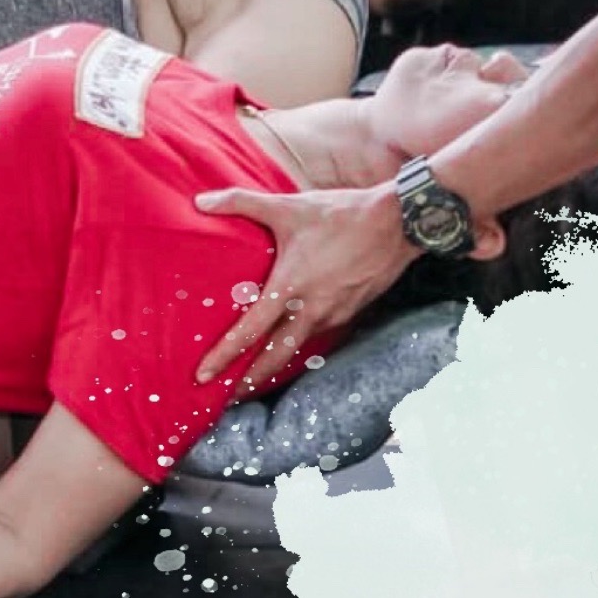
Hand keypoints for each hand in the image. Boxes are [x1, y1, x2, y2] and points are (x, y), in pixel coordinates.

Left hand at [193, 182, 416, 388]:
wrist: (397, 222)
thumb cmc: (340, 214)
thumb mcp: (287, 205)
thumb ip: (240, 201)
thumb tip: (199, 201)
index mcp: (291, 287)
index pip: (250, 332)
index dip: (224, 357)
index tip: (202, 376)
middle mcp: (311, 309)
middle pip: (274, 358)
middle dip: (249, 381)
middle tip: (227, 396)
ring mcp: (334, 314)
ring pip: (298, 347)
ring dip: (276, 362)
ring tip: (256, 368)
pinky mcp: (351, 312)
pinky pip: (319, 333)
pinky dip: (302, 341)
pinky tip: (295, 334)